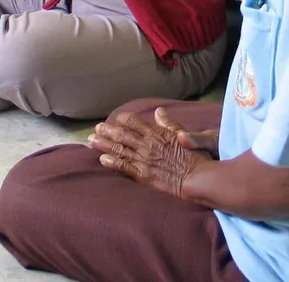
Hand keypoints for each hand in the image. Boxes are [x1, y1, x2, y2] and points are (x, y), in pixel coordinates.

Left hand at [89, 111, 212, 199]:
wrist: (196, 178)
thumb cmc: (194, 157)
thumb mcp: (182, 134)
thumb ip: (169, 123)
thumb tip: (159, 111)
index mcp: (155, 133)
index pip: (133, 121)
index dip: (122, 119)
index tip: (116, 119)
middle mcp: (146, 144)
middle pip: (121, 134)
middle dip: (107, 131)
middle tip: (96, 128)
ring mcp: (143, 160)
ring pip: (118, 149)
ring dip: (104, 144)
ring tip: (92, 141)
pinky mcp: (143, 175)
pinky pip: (123, 167)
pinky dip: (111, 162)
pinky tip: (102, 160)